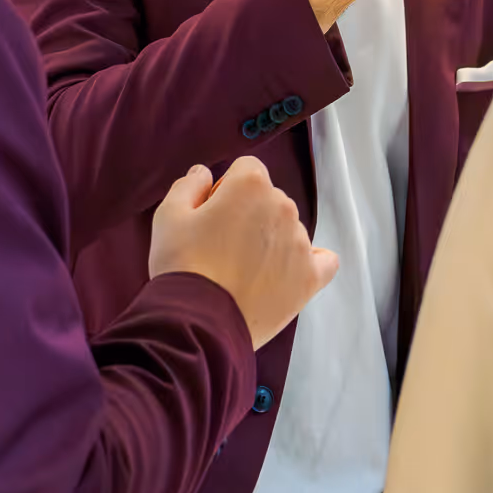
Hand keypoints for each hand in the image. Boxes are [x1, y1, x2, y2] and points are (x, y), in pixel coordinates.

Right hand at [149, 159, 338, 349]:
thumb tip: (203, 173)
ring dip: (271, 240)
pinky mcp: (310, 277)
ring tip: (242, 271)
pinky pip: (323, 260)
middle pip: (269, 199)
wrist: (198, 323)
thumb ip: (189, 185)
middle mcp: (283, 207)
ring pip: (289, 229)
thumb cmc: (182, 266)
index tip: (212, 213)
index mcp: (251, 186)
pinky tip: (288, 272)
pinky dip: (309, 262)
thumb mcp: (169, 216)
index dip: (226, 189)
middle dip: (249, 214)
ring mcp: (300, 243)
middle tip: (221, 245)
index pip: (246, 170)